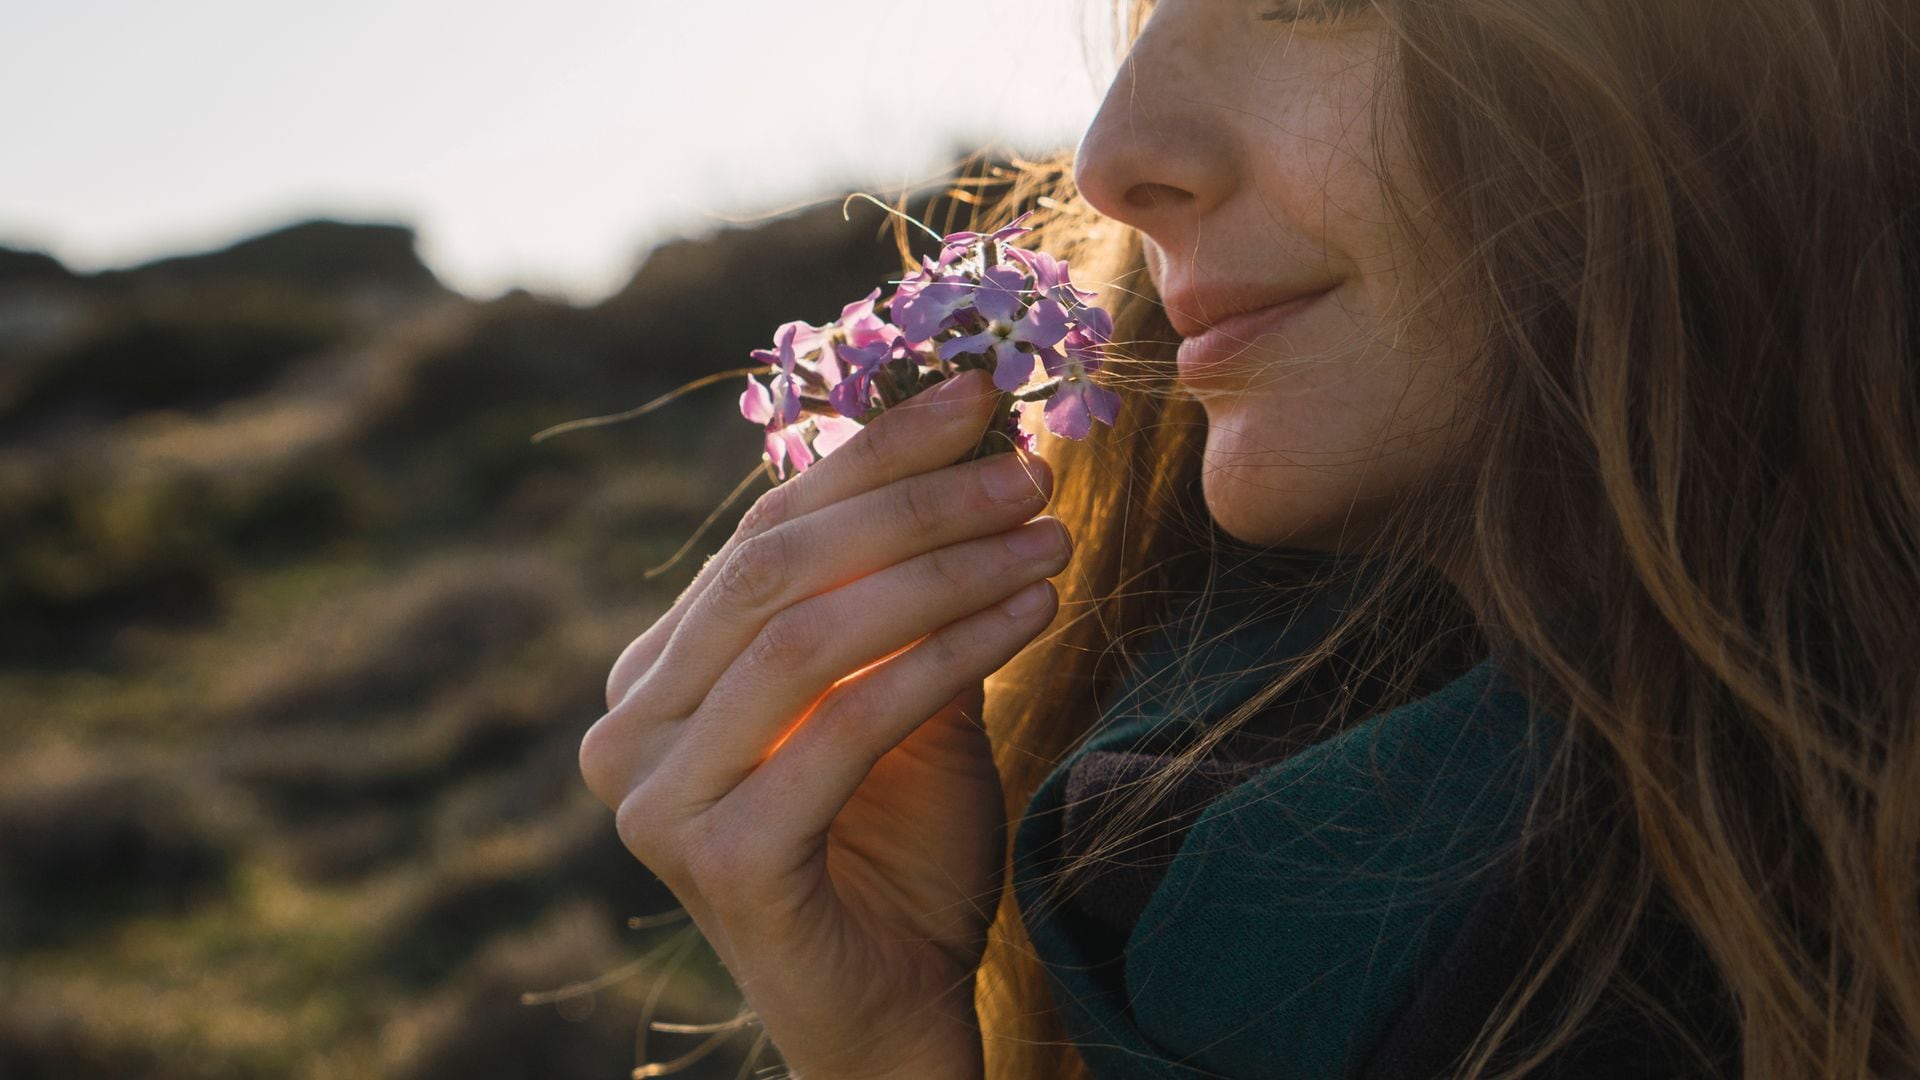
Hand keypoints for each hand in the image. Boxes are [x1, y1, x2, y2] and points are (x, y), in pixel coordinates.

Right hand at [579, 368, 1065, 1078]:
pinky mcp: (717, 857)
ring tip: (1049, 538)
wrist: (896, 1013)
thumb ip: (910, 594)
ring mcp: (655, 797)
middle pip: (774, 567)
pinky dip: (948, 655)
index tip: (979, 396)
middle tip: (1029, 467)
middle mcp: (627, 726)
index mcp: (657, 675)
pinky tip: (1033, 615)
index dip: (872, 455)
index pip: (762, 532)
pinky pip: (847, 721)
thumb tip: (978, 445)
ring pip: (807, 633)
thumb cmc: (900, 854)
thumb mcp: (906, 700)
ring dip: (945, 569)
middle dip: (914, 501)